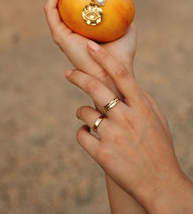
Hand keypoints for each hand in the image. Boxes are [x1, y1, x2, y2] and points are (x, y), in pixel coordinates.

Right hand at [44, 0, 135, 96]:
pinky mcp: (57, 34)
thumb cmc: (122, 54)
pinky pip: (51, 8)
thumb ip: (124, 16)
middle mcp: (72, 27)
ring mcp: (63, 30)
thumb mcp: (128, 29)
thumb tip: (125, 0)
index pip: (82, 0)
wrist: (114, 73)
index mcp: (85, 26)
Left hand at [65, 40, 192, 213]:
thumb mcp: (156, 119)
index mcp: (141, 106)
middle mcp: (126, 117)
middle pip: (96, 87)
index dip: (104, 57)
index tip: (91, 45)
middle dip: (78, 77)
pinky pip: (81, 135)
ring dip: (82, 112)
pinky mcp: (102, 154)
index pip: (120, 74)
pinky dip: (82, 133)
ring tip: (88, 118)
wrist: (160, 182)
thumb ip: (142, 98)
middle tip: (68, 73)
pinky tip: (89, 135)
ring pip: (83, 112)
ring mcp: (113, 136)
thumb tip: (126, 81)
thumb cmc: (159, 147)